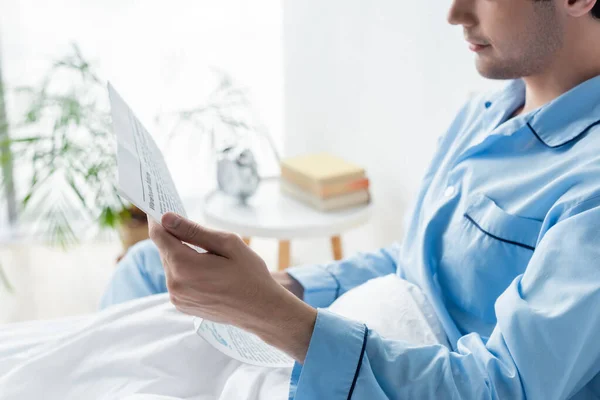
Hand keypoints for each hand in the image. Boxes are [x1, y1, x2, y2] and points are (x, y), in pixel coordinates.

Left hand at [148, 213, 316, 361]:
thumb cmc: (250, 275)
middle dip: (174, 236)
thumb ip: (194, 230)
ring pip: (170, 265)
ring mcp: (177, 298)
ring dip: (181, 254)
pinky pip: (176, 280)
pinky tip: (206, 269)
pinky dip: (185, 270)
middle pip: (164, 250)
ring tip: (207, 252)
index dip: (157, 219)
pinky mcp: (182, 305)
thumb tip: (166, 218)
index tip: (158, 207)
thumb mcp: (228, 244)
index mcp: (184, 266)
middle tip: (190, 226)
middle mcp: (175, 284)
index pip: (159, 236)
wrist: (261, 310)